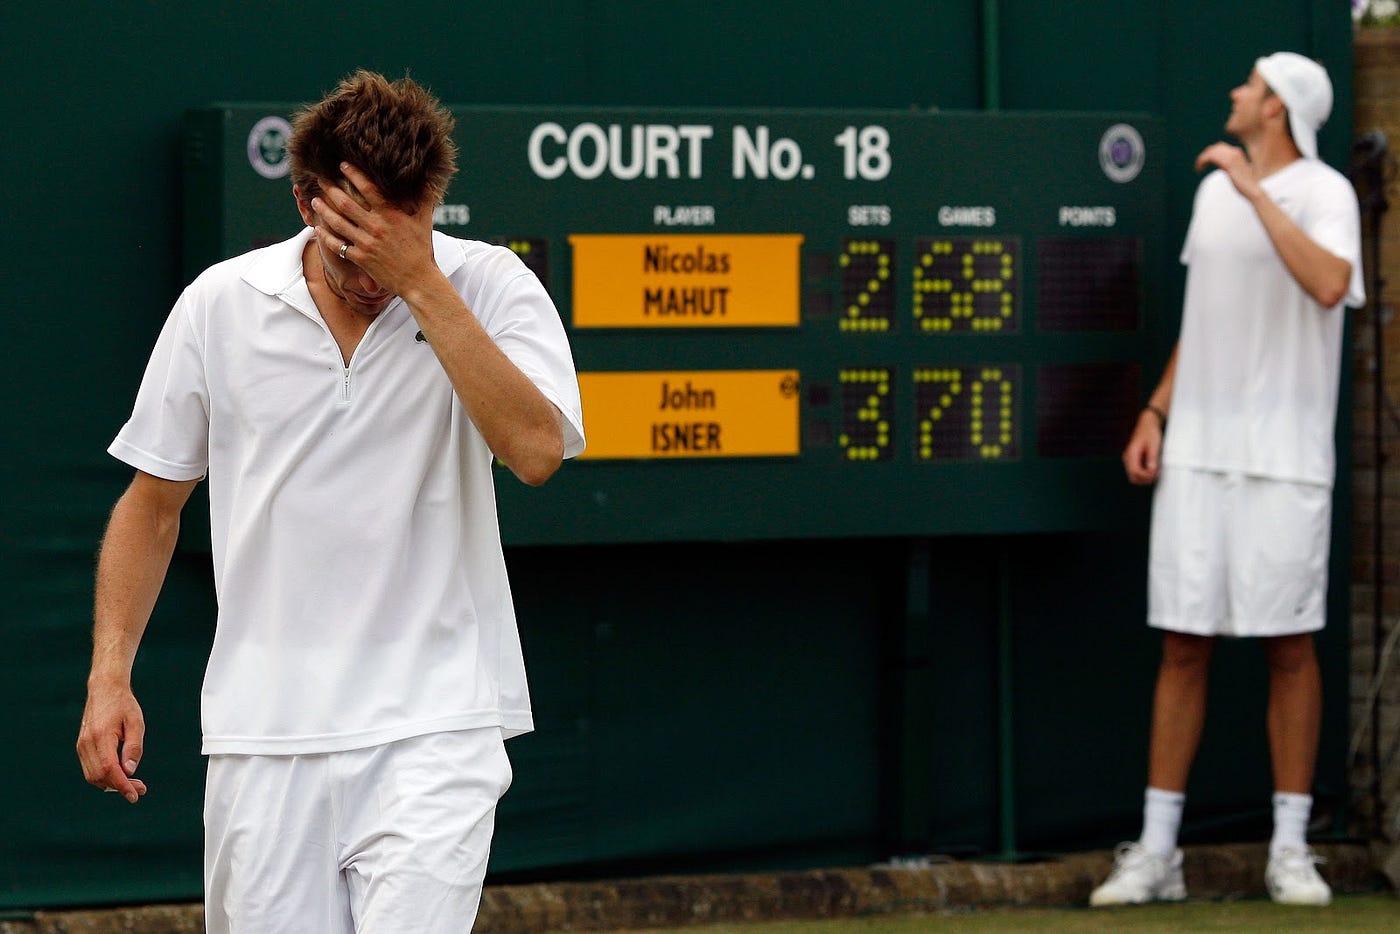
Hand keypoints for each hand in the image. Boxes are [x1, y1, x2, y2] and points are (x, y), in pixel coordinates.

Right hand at [76, 682, 147, 802]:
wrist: (104, 689)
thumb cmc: (124, 705)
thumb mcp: (136, 723)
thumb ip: (134, 747)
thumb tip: (130, 771)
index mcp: (101, 737)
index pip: (110, 769)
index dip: (122, 785)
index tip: (134, 795)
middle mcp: (87, 744)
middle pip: (100, 776)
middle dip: (120, 786)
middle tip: (140, 789)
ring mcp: (81, 745)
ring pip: (93, 776)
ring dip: (111, 784)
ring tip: (132, 784)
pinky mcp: (81, 746)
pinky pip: (90, 769)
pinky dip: (104, 776)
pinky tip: (120, 775)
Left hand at [311, 162, 437, 298]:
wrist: (419, 280)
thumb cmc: (423, 250)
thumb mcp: (425, 221)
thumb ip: (424, 198)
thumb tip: (431, 178)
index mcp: (390, 215)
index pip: (368, 189)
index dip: (353, 175)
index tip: (342, 165)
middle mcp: (376, 227)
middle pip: (346, 203)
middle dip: (331, 189)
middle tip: (320, 179)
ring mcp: (367, 243)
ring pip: (338, 223)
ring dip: (324, 210)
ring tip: (314, 201)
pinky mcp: (361, 259)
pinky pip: (338, 246)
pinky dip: (326, 237)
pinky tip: (317, 229)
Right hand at [1122, 410, 1163, 485]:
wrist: (1147, 424)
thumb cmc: (1150, 432)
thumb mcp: (1154, 444)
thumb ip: (1152, 458)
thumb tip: (1152, 470)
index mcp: (1131, 454)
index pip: (1135, 472)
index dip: (1146, 476)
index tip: (1156, 473)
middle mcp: (1127, 458)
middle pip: (1133, 477)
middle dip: (1145, 479)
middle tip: (1156, 474)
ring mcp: (1129, 459)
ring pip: (1134, 476)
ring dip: (1144, 478)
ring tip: (1155, 472)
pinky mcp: (1133, 459)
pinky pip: (1136, 471)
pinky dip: (1143, 474)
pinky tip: (1152, 469)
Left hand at [1194, 142, 1261, 200]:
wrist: (1252, 190)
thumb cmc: (1244, 185)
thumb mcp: (1235, 172)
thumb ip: (1229, 166)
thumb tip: (1221, 164)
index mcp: (1237, 153)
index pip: (1220, 147)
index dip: (1210, 153)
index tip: (1204, 163)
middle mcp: (1235, 152)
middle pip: (1215, 148)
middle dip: (1205, 155)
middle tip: (1199, 166)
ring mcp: (1232, 156)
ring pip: (1211, 151)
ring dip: (1201, 158)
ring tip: (1198, 168)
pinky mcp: (1228, 163)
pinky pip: (1211, 157)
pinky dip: (1201, 161)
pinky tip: (1199, 169)